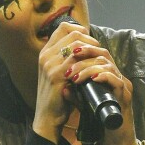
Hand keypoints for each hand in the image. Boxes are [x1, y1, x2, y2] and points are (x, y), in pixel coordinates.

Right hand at [32, 20, 92, 143]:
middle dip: (90, 40)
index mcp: (46, 52)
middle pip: (72, 33)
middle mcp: (46, 55)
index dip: (80, 30)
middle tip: (98, 51)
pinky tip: (96, 69)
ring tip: (99, 59)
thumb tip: (86, 47)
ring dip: (92, 50)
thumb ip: (67, 60)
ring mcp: (50, 64)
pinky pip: (78, 61)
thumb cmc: (57, 96)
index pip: (63, 28)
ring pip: (76, 45)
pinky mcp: (56, 75)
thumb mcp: (59, 73)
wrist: (47, 117)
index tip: (91, 41)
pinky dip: (90, 62)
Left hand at [60, 39, 139, 144]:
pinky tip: (92, 78)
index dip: (83, 50)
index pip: (97, 54)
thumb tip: (63, 87)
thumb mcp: (86, 107)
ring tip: (74, 76)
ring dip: (89, 67)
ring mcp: (123, 86)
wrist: (118, 143)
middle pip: (103, 53)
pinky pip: (117, 81)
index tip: (66, 54)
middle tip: (68, 60)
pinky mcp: (125, 97)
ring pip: (108, 65)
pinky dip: (104, 76)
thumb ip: (77, 97)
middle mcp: (118, 78)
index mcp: (109, 77)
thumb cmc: (102, 125)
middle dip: (85, 53)